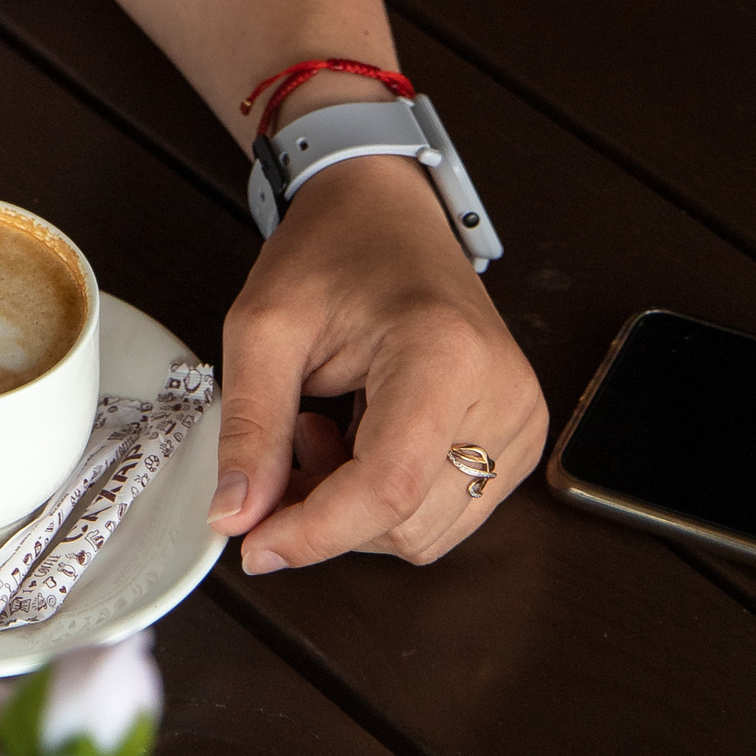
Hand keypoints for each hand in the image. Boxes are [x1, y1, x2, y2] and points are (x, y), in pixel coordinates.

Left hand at [207, 153, 545, 571]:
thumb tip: (235, 517)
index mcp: (444, 355)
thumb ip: (250, 427)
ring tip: (326, 425)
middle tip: (289, 438)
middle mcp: (503, 395)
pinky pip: (446, 511)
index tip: (255, 545)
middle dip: (328, 509)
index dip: (315, 532)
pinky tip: (361, 435)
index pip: (387, 488)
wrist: (385, 211)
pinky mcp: (519, 438)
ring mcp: (521, 421)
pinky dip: (387, 495)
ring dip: (356, 505)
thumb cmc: (329, 250)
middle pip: (407, 523)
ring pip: (427, 531)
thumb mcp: (263, 325)